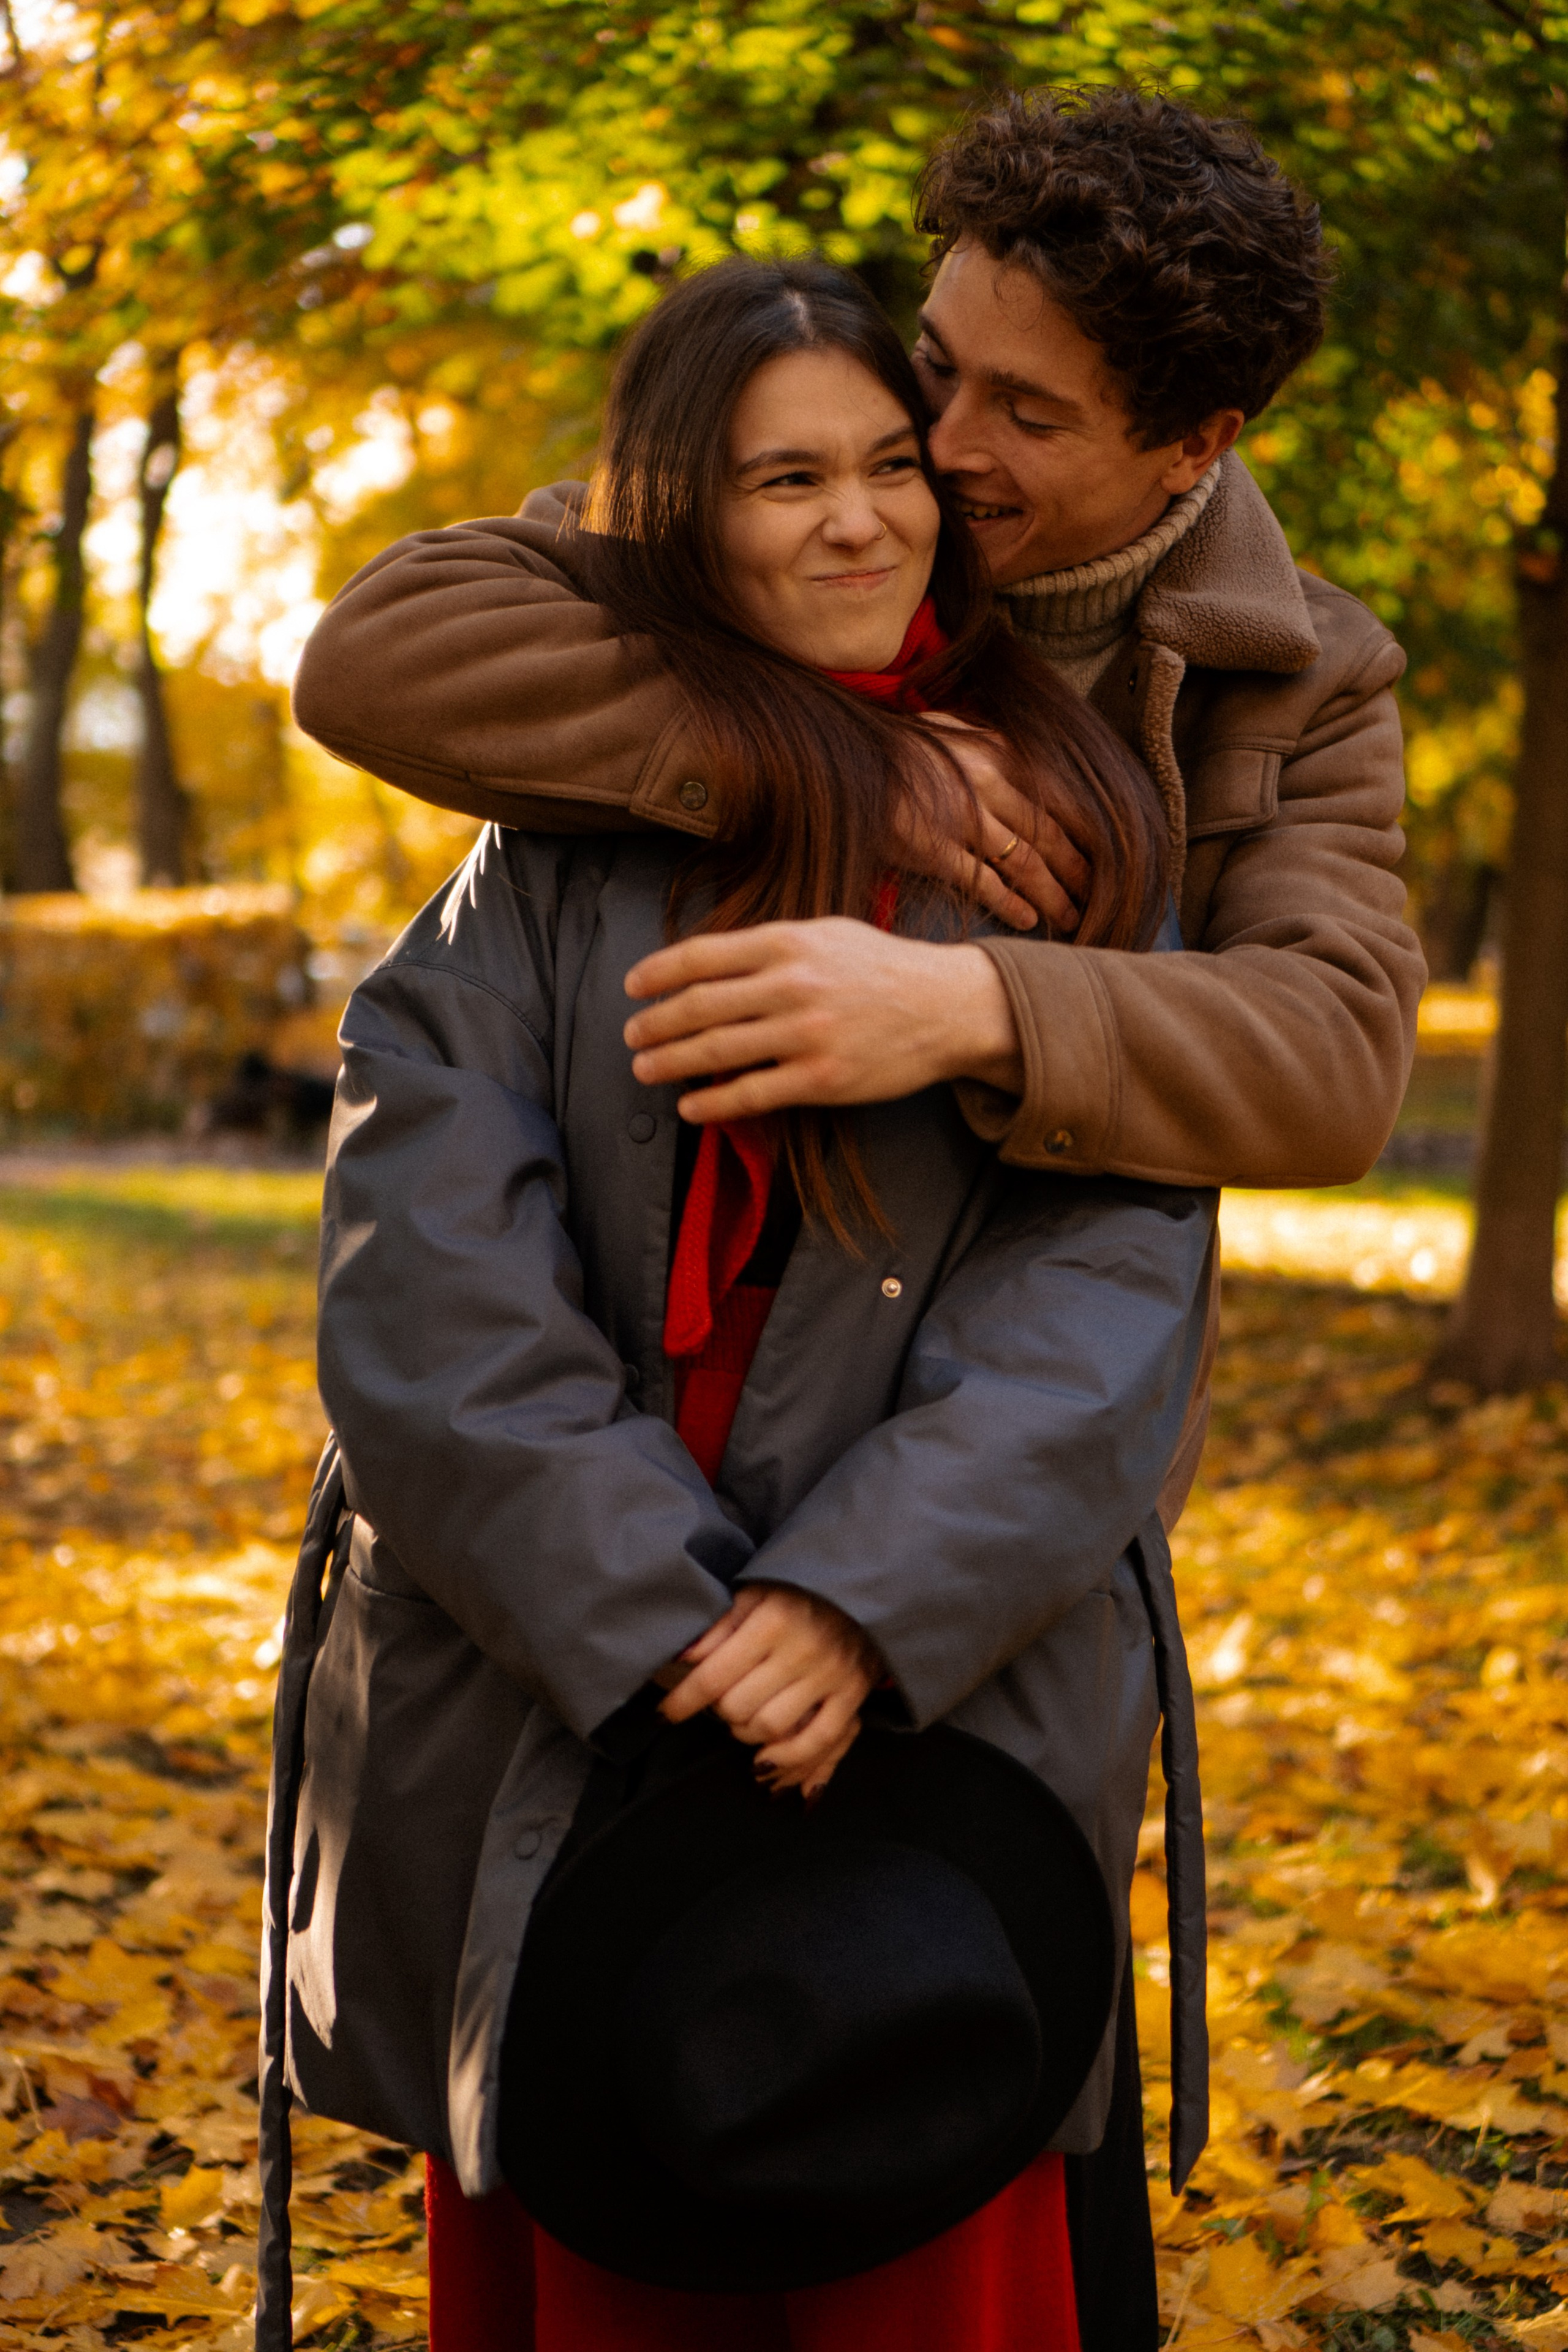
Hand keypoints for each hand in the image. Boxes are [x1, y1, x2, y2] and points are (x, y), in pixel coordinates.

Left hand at [624, 920, 1023, 1120]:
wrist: (947, 1006)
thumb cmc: (882, 968)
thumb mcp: (826, 933)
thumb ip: (770, 945)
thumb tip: (708, 964)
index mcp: (788, 942)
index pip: (701, 956)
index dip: (657, 973)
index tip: (632, 987)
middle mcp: (793, 984)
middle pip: (698, 1006)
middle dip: (654, 1023)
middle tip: (632, 1035)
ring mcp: (806, 1033)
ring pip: (716, 1050)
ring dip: (669, 1062)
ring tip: (644, 1068)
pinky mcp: (822, 1078)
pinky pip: (751, 1093)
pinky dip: (711, 1102)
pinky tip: (689, 1106)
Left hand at [659, 1584, 879, 1795]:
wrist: (861, 1587)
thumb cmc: (797, 1592)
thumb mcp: (753, 1593)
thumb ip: (716, 1626)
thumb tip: (680, 1656)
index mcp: (772, 1620)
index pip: (712, 1677)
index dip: (681, 1702)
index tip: (663, 1713)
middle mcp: (802, 1649)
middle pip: (737, 1708)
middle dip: (718, 1711)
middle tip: (719, 1702)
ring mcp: (830, 1674)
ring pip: (770, 1728)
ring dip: (745, 1733)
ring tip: (742, 1720)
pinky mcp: (853, 1693)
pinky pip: (817, 1741)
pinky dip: (788, 1758)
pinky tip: (765, 1760)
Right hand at [899, 714, 1088, 933]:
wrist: (849, 759)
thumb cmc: (901, 746)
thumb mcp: (953, 727)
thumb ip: (991, 741)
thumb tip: (1023, 756)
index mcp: (1000, 754)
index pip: (1059, 801)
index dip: (1086, 835)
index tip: (1104, 859)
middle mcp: (991, 786)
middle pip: (1050, 839)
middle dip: (1079, 874)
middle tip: (1097, 898)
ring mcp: (964, 820)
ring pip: (1026, 865)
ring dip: (1054, 896)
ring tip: (1071, 918)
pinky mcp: (936, 849)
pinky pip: (985, 883)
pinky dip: (1011, 905)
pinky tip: (1028, 921)